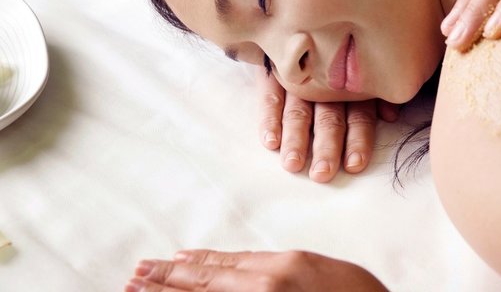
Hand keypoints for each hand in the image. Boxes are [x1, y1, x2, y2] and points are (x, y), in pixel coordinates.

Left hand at [129, 249, 388, 291]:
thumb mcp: (316, 267)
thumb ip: (279, 267)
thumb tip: (244, 268)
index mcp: (280, 267)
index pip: (224, 264)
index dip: (192, 263)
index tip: (165, 261)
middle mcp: (264, 289)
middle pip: (206, 284)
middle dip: (167, 281)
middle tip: (134, 276)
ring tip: (138, 290)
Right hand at [255, 66, 399, 181]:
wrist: (303, 23)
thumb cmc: (341, 55)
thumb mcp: (365, 71)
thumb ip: (379, 95)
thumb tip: (390, 116)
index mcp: (353, 87)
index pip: (360, 116)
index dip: (358, 141)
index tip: (354, 165)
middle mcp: (327, 84)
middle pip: (329, 118)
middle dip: (326, 147)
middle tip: (322, 173)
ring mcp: (298, 78)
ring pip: (299, 111)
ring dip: (296, 138)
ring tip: (293, 163)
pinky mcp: (273, 72)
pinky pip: (270, 95)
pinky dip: (269, 118)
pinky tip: (270, 142)